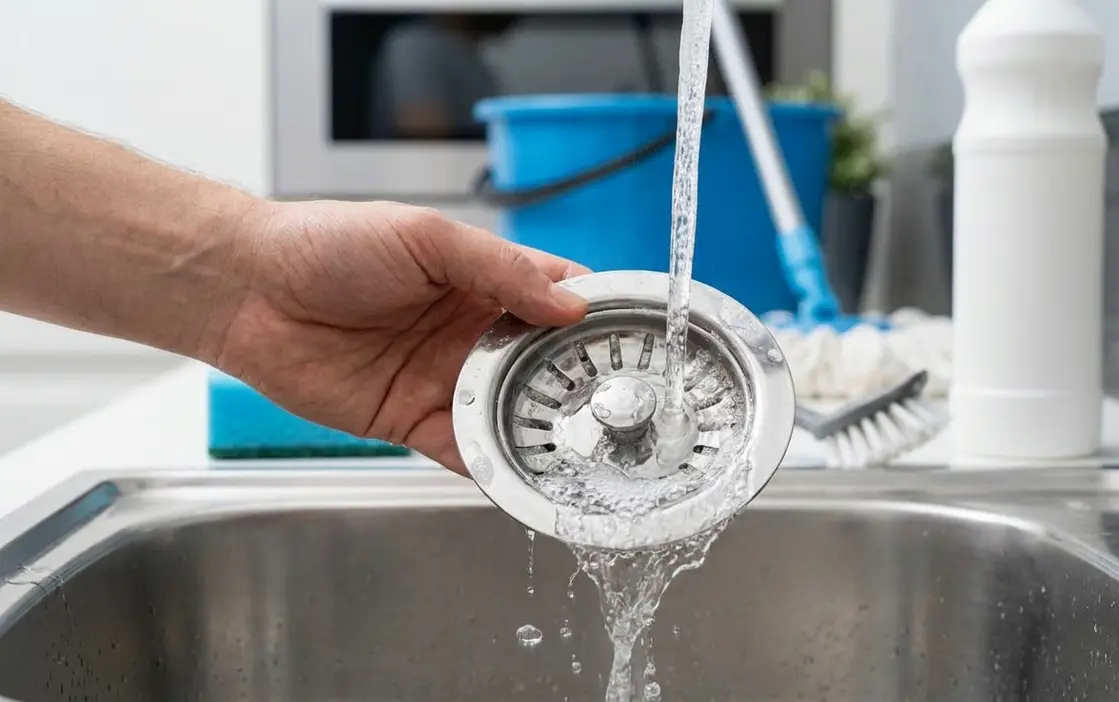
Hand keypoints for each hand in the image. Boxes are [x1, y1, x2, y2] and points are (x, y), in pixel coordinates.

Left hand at [214, 200, 589, 473]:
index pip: (560, 296)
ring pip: (513, 412)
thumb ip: (500, 270)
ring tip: (587, 450)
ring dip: (546, 430)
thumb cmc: (327, 244)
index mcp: (484, 279)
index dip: (599, 315)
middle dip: (583, 384)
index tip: (640, 337)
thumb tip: (569, 304)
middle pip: (547, 364)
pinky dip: (495, 465)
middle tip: (623, 406)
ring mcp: (446, 379)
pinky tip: (525, 476)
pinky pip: (465, 449)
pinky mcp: (412, 421)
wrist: (248, 291)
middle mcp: (473, 331)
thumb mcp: (425, 238)